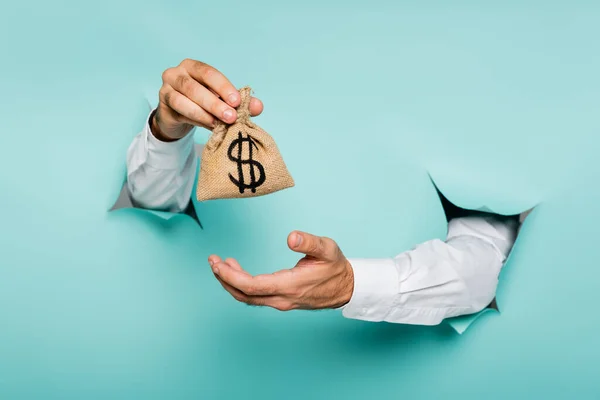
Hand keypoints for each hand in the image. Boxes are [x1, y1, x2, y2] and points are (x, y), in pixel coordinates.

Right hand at [153, 59, 263, 141]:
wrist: (177, 117)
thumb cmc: (201, 104)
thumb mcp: (221, 102)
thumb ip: (239, 103)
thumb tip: (258, 107)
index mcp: (194, 67)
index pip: (209, 73)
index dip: (224, 87)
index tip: (237, 101)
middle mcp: (177, 72)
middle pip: (196, 86)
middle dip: (216, 102)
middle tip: (232, 116)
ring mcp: (167, 87)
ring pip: (186, 97)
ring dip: (205, 111)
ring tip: (220, 123)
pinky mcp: (163, 102)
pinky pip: (179, 109)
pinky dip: (196, 117)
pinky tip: (209, 125)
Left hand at [208, 231, 354, 310]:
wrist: (347, 288)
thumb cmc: (336, 267)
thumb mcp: (327, 249)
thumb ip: (309, 242)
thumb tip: (291, 237)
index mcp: (290, 285)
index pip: (251, 286)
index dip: (230, 276)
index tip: (217, 263)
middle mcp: (282, 298)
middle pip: (244, 295)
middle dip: (224, 278)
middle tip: (212, 261)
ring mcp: (281, 301)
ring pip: (248, 298)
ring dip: (231, 282)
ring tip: (220, 264)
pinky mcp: (281, 300)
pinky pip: (255, 296)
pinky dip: (241, 285)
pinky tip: (237, 271)